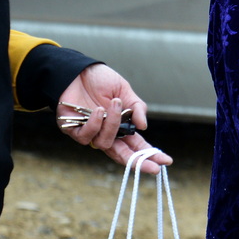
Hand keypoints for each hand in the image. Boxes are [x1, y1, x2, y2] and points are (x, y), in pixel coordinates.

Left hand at [56, 64, 171, 172]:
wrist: (77, 70)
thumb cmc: (100, 80)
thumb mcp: (124, 90)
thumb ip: (136, 108)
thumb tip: (144, 126)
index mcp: (121, 126)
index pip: (137, 145)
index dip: (150, 154)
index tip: (166, 160)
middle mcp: (106, 133)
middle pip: (123, 155)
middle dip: (139, 162)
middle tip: (153, 167)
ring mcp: (90, 134)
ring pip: (105, 143)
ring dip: (113, 124)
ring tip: (114, 103)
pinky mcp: (73, 131)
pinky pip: (86, 136)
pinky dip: (94, 124)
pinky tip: (98, 110)